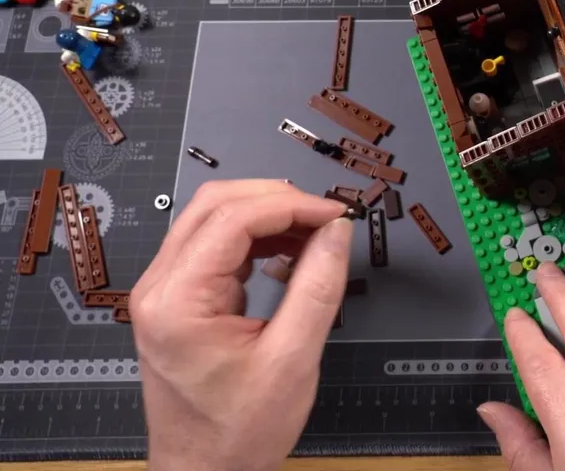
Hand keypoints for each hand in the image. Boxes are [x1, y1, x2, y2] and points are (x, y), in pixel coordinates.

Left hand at [131, 179, 353, 470]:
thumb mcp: (292, 360)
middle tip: (327, 218)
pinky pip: (216, 244)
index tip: (335, 215)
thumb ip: (317, 287)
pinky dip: (257, 238)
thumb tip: (337, 232)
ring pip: (214, 217)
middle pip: (216, 204)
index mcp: (177, 302)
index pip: (233, 218)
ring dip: (268, 216)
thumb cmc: (237, 432)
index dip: (292, 205)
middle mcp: (160, 288)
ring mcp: (165, 291)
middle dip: (278, 200)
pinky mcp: (179, 297)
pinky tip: (289, 255)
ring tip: (314, 236)